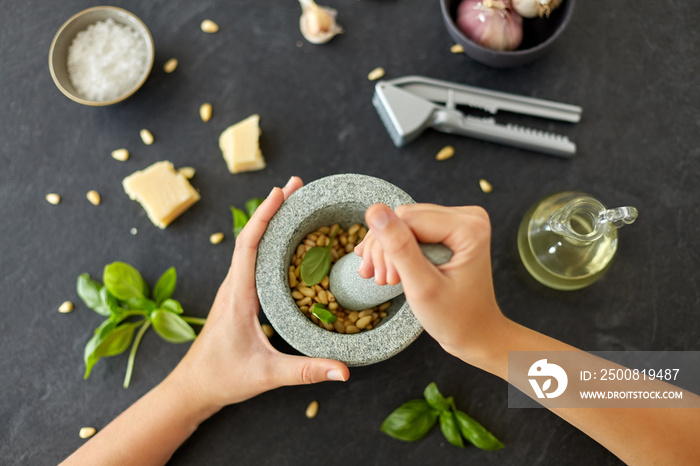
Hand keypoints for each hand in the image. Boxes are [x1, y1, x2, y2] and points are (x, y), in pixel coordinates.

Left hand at [171, 177, 348, 412]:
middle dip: (273, 208)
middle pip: (251, 236)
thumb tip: (343, 371)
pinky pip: (253, 259)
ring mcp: (234, 290)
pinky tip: (285, 241)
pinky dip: (268, 240)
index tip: (281, 192)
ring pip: (251, 245)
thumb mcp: (267, 375)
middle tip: (296, 185)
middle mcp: (233, 286)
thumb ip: (306, 371)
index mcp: (238, 296)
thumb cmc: (223, 378)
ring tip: (293, 203)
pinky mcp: (238, 297)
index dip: (264, 216)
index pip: (249, 246)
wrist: (193, 387)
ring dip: (269, 221)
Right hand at [355, 204, 508, 363]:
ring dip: (386, 251)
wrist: (475, 333)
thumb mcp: (422, 286)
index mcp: (469, 227)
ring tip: (382, 278)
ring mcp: (460, 221)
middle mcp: (469, 217)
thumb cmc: (455, 317)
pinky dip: (396, 249)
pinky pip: (412, 228)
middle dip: (385, 249)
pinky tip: (385, 268)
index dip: (386, 246)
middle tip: (379, 280)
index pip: (407, 219)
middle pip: (404, 217)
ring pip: (403, 222)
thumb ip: (398, 247)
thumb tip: (374, 210)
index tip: (385, 279)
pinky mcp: (451, 228)